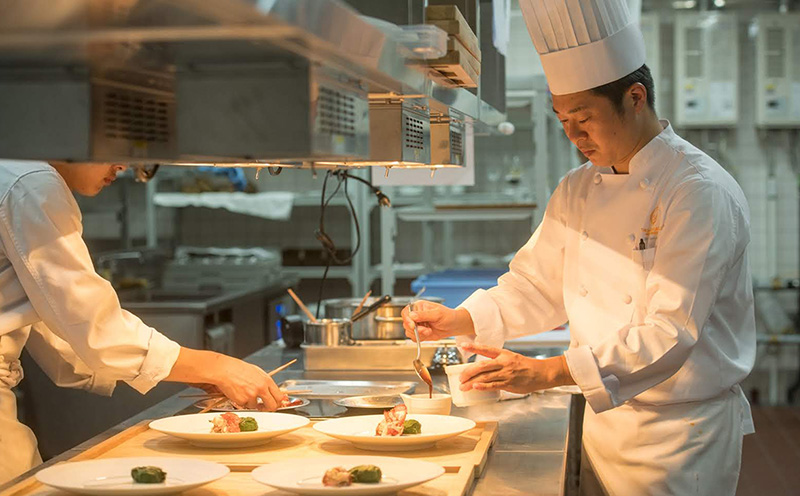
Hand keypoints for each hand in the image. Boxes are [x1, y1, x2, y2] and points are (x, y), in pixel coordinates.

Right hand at [208, 355, 285, 410]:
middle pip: (272, 406)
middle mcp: (261, 388)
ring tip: (244, 391)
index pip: (279, 396)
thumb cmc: (239, 369)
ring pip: (256, 406)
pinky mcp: (242, 400)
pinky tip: (238, 392)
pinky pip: (245, 405)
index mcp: (266, 380)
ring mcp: (252, 395)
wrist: (225, 370)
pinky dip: (242, 401)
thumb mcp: (257, 372)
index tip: (275, 403)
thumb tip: (271, 391)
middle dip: (268, 408)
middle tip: (263, 407)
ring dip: (251, 402)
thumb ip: (265, 382)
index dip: (278, 402)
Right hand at [401, 300, 474, 341]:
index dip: (407, 319)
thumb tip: (412, 315)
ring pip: (409, 332)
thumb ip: (424, 315)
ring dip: (419, 334)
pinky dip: (420, 338)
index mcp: (419, 307)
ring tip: (429, 331)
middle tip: (426, 330)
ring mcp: (417, 324)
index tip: (412, 325)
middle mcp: (416, 315)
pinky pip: (414, 338)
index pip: (406, 312)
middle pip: (406, 323)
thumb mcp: (437, 314)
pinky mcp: (419, 332)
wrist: (454, 326)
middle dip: (416, 329)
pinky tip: (428, 334)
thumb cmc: (448, 316)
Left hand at [457, 343, 574, 393]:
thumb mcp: (512, 358)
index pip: (486, 349)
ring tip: (463, 386)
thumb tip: (485, 368)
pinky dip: (483, 387)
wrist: (541, 373)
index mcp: (503, 354)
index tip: (463, 346)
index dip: (473, 347)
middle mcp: (503, 362)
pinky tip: (475, 387)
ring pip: (485, 377)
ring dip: (472, 382)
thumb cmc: (526, 366)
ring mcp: (505, 373)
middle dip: (468, 372)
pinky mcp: (508, 384)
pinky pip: (493, 385)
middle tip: (460, 377)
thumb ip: (499, 362)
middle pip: (481, 366)